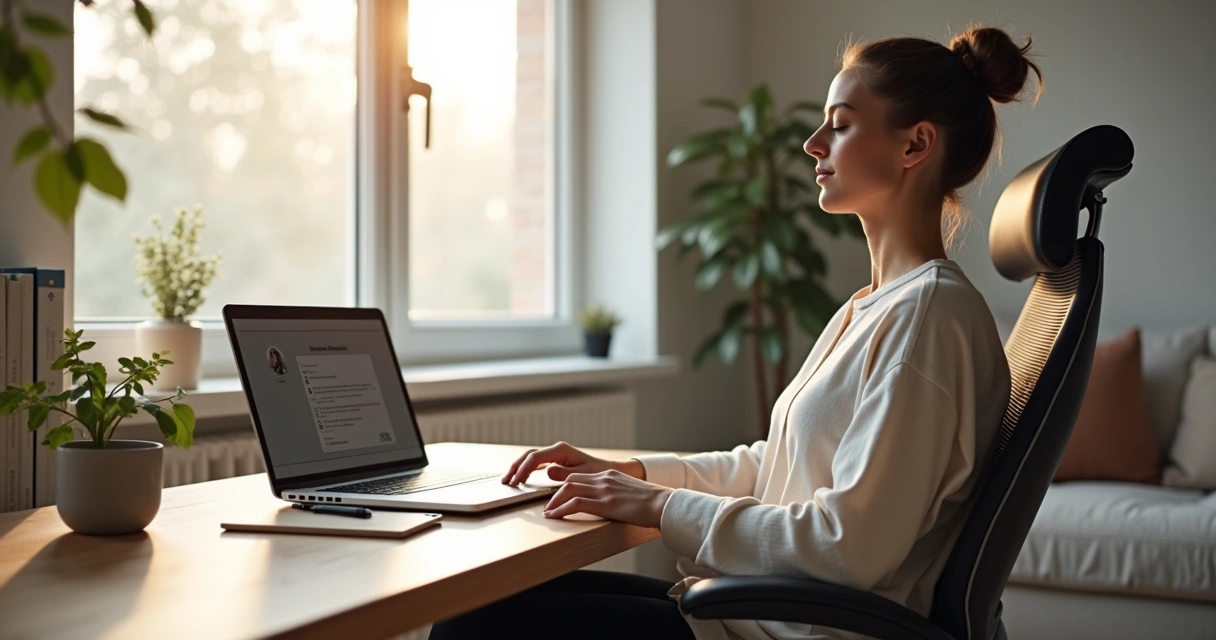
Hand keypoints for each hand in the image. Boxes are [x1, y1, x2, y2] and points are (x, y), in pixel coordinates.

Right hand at [502, 441, 644, 485]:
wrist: (611, 472)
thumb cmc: (600, 473)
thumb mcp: (583, 474)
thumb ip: (565, 473)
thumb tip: (547, 471)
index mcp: (562, 450)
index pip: (535, 457)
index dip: (523, 469)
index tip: (516, 482)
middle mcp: (557, 450)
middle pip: (528, 455)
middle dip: (515, 467)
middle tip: (506, 482)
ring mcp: (555, 455)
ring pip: (530, 458)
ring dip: (518, 468)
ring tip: (507, 481)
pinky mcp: (556, 462)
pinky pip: (536, 463)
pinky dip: (525, 470)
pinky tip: (519, 479)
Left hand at [543, 469, 672, 527]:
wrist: (665, 503)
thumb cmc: (652, 503)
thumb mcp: (631, 493)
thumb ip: (617, 494)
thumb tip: (612, 505)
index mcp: (610, 475)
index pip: (580, 476)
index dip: (565, 487)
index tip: (558, 498)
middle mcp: (604, 478)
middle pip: (570, 480)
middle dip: (556, 493)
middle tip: (549, 506)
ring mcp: (604, 490)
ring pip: (569, 489)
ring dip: (555, 501)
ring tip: (548, 513)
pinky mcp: (606, 503)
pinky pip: (576, 503)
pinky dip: (562, 509)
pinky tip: (555, 516)